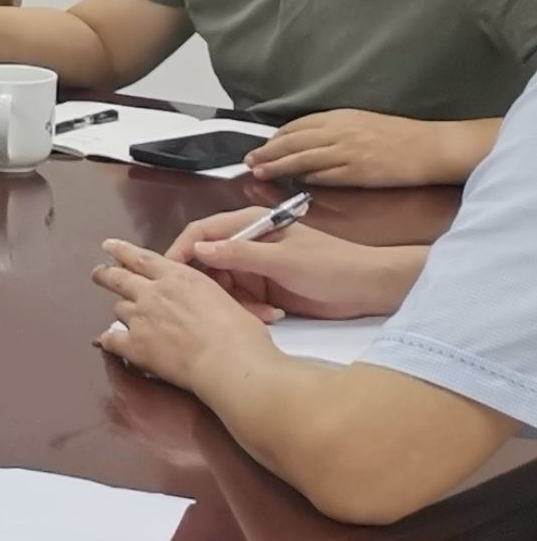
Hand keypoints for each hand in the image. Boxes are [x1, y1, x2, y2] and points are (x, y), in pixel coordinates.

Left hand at [92, 237, 282, 389]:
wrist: (230, 363)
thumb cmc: (239, 334)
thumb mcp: (223, 298)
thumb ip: (201, 295)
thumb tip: (200, 304)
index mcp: (178, 278)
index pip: (141, 258)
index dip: (121, 251)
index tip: (110, 247)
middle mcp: (153, 293)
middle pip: (117, 278)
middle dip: (105, 274)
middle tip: (99, 274)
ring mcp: (140, 318)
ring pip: (118, 308)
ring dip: (122, 311)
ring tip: (127, 318)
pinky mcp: (135, 345)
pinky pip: (111, 339)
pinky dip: (110, 340)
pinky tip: (111, 342)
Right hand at [172, 207, 418, 318]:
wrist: (370, 289)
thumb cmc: (331, 265)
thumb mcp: (283, 259)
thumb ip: (239, 253)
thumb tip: (198, 251)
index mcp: (250, 224)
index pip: (201, 233)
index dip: (182, 251)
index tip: (170, 275)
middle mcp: (247, 242)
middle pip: (207, 262)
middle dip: (212, 286)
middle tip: (219, 305)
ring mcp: (256, 267)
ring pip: (223, 286)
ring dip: (235, 302)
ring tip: (262, 313)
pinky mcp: (264, 288)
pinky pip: (240, 300)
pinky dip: (250, 311)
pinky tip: (272, 316)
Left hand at [245, 109, 463, 189]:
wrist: (431, 146)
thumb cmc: (400, 136)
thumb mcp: (363, 122)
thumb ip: (335, 129)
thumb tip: (309, 139)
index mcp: (340, 118)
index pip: (296, 126)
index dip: (275, 137)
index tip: (262, 146)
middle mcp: (339, 132)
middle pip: (292, 141)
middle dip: (267, 151)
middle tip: (249, 160)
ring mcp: (348, 151)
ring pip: (302, 158)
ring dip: (278, 165)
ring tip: (259, 171)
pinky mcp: (359, 171)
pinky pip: (325, 175)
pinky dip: (307, 178)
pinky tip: (295, 182)